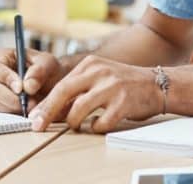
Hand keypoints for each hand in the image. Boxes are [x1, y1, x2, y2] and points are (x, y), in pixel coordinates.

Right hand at [0, 48, 62, 113]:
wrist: (55, 85)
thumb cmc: (49, 69)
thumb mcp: (48, 64)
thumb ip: (39, 71)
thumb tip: (27, 86)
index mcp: (3, 58)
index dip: (6, 79)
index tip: (20, 88)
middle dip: (12, 98)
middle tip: (30, 102)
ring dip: (15, 108)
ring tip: (34, 106)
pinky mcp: (1, 107)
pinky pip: (3, 114)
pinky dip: (16, 115)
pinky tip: (29, 112)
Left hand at [29, 55, 162, 132]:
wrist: (158, 84)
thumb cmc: (125, 84)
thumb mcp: (100, 77)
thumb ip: (79, 88)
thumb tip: (53, 109)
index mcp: (90, 64)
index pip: (60, 84)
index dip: (45, 103)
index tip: (34, 117)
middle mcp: (99, 72)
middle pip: (63, 92)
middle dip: (47, 112)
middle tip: (37, 126)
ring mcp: (112, 87)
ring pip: (78, 109)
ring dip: (73, 122)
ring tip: (77, 126)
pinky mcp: (123, 103)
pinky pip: (100, 123)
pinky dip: (95, 128)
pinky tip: (99, 125)